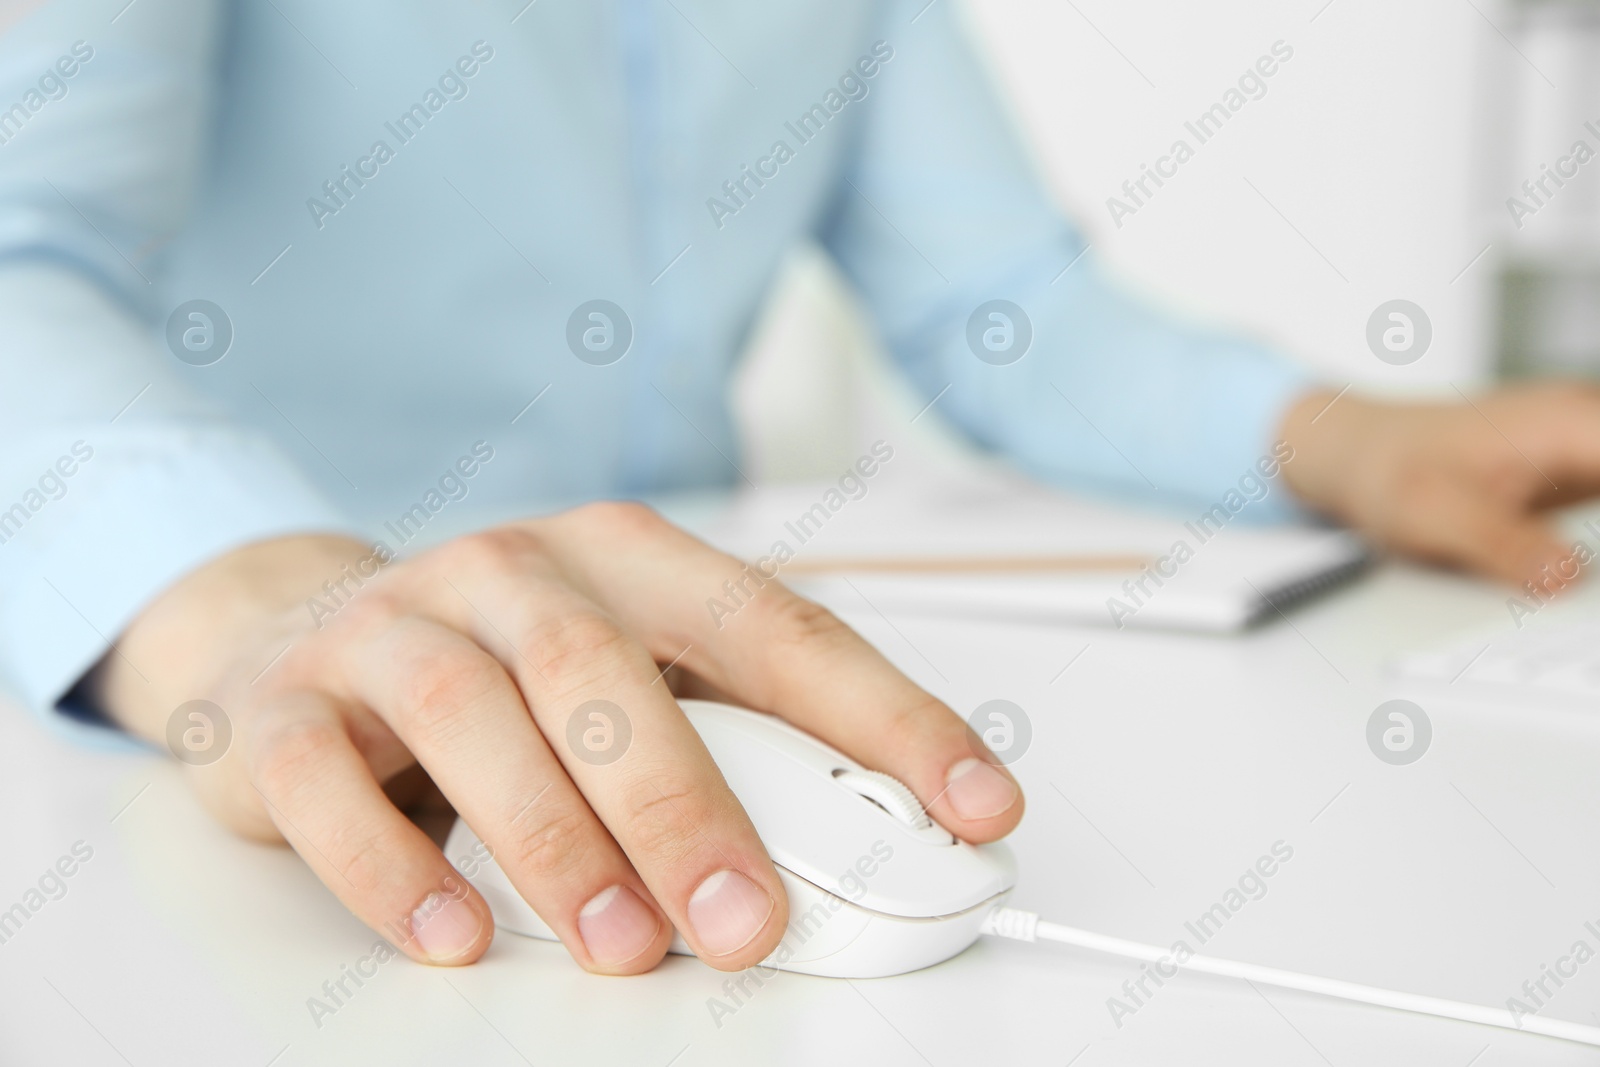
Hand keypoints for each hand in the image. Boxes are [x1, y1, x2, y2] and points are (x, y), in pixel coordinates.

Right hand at [87, 504, 1022, 972]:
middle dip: (687, 805)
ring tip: (621, 946)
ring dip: (556, 842)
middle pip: (605, 673)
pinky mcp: (284, 705)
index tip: (978, 803)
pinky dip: (394, 867)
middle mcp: (512, 571)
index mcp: (627, 558)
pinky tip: (455, 935)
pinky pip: (327, 783)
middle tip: (750, 922)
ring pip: (474, 717)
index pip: (777, 626)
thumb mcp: (626, 675)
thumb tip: (848, 849)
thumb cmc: (505, 667)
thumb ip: (724, 739)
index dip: (885, 714)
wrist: (294, 634)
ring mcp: (390, 627)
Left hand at [1279, 382, 1599, 584]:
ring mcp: (1593, 442)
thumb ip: (1506, 546)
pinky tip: (1582, 573)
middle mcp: (1592, 422)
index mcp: (1571, 424)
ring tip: (1582, 587)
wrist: (1358, 452)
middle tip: (1595, 588)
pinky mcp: (1587, 466)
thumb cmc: (1389, 471)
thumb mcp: (1435, 517)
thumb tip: (1569, 580)